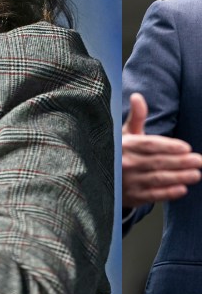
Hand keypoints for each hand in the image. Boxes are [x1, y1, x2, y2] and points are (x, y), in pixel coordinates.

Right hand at [122, 93, 201, 208]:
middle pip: (157, 162)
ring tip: (196, 174)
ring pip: (157, 179)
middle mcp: (124, 163)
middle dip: (180, 162)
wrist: (101, 176)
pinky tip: (181, 189)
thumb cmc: (119, 151)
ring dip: (179, 177)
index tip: (186, 147)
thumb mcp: (124, 134)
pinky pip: (152, 195)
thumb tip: (137, 97)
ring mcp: (128, 181)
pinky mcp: (132, 197)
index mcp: (123, 146)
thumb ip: (136, 117)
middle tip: (198, 160)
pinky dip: (168, 193)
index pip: (149, 145)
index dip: (168, 146)